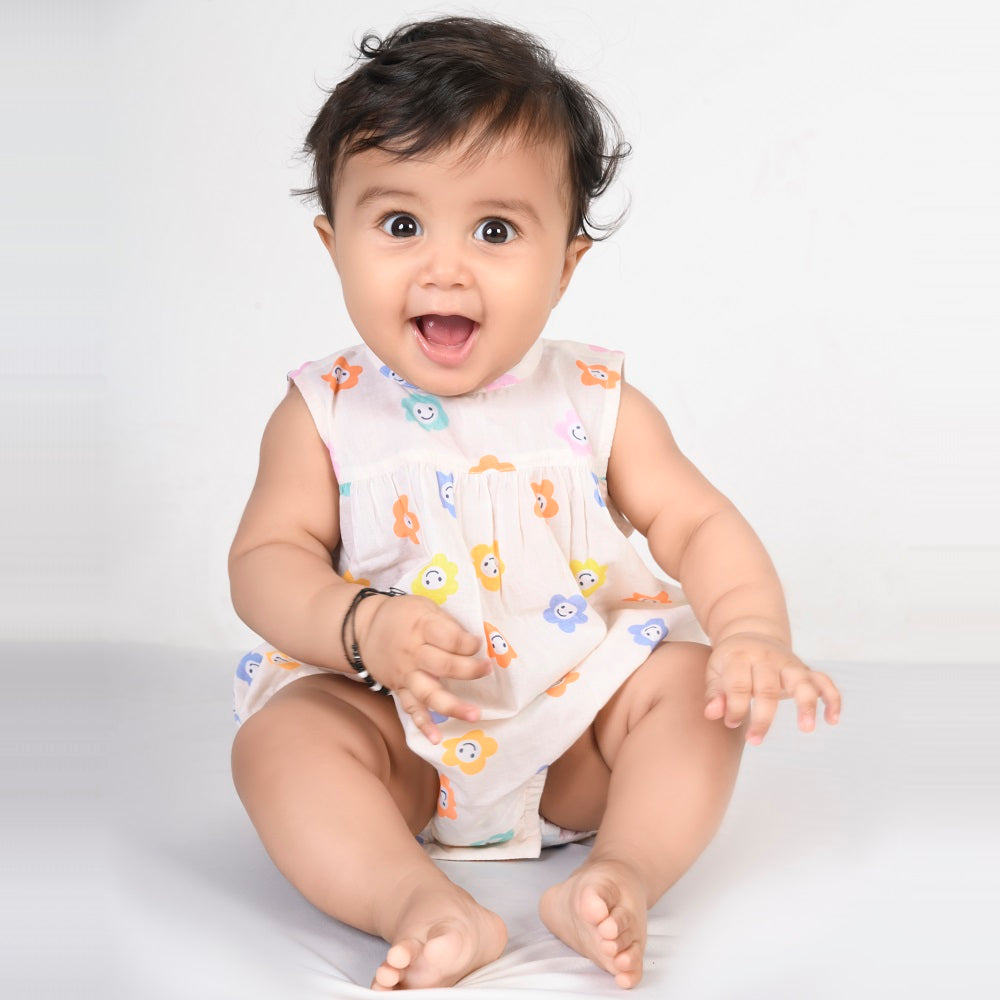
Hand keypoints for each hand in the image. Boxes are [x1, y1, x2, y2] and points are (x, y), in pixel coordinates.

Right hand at [359, 594, 491, 743]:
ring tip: (474, 715)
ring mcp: (405, 674)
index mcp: (421, 628)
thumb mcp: (424, 607)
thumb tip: (474, 641)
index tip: (480, 644)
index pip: (450, 639)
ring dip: (452, 706)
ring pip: (429, 693)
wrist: (363, 628)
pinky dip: (423, 724)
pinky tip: (436, 738)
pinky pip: (411, 708)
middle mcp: (413, 653)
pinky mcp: (399, 689)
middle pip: (443, 666)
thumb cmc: (402, 615)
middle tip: (487, 670)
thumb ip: (447, 623)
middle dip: (468, 670)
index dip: (468, 643)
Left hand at [704, 632, 840, 744]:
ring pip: (802, 681)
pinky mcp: (805, 670)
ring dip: (806, 704)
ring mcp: (789, 663)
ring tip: (806, 729)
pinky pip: (824, 681)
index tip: (731, 724)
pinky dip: (832, 698)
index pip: (739, 685)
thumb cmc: (730, 661)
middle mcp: (767, 658)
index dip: (734, 708)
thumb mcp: (715, 671)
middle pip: (768, 688)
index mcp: (741, 657)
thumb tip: (713, 714)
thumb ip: (714, 693)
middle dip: (762, 717)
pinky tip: (832, 719)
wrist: (750, 635)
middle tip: (754, 741)